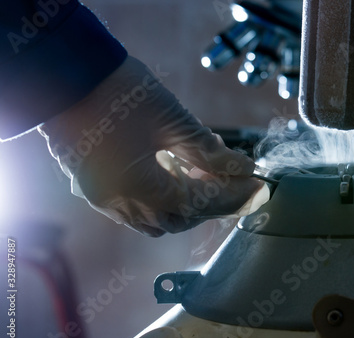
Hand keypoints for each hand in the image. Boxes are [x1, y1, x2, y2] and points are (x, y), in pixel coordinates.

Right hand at [39, 56, 267, 235]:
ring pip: (156, 218)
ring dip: (184, 202)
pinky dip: (160, 196)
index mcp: (139, 189)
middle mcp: (119, 204)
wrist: (67, 72)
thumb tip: (243, 168)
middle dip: (210, 201)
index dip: (232, 196)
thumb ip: (209, 151)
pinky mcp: (95, 188)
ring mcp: (103, 199)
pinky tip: (171, 170)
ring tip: (200, 171)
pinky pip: (135, 208)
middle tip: (230, 178)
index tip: (256, 187)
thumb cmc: (120, 91)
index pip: (199, 204)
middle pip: (178, 218)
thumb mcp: (172, 120)